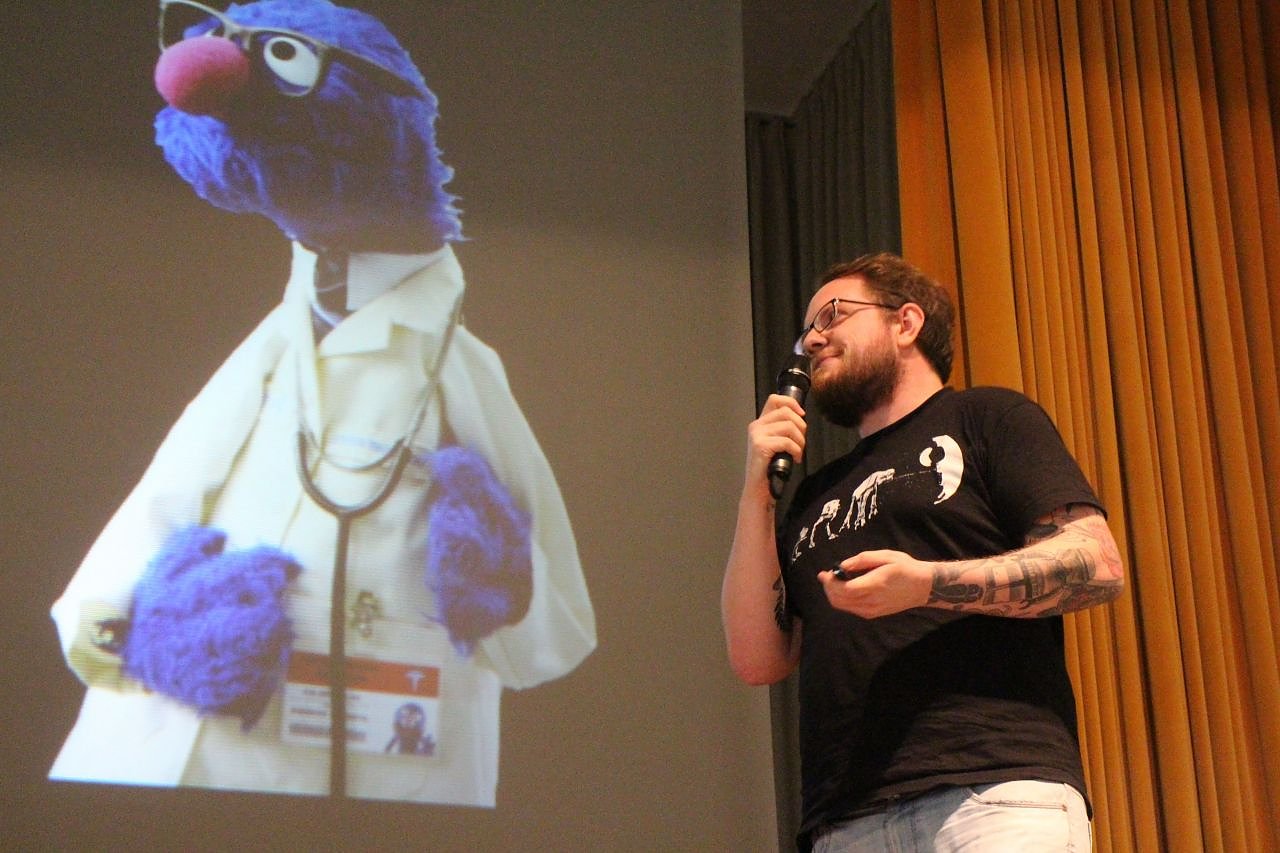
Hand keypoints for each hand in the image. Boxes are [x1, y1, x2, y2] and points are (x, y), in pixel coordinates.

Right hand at [745, 393, 805, 485]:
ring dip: (800, 441)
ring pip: (789, 426)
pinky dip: (796, 451)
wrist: (758, 488)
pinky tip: (795, 459)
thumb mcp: (777, 443)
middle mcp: (756, 426)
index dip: (792, 403)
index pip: (775, 399)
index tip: (801, 415)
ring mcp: (757, 435)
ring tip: (798, 452)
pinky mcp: (760, 446)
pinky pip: (787, 442)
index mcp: (760, 423)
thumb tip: (800, 418)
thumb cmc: (770, 468)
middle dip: (801, 426)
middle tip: (801, 442)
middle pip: (787, 412)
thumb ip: (783, 429)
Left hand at [818, 549, 932, 617]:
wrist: (923, 587)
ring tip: (835, 580)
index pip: (844, 590)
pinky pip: (850, 609)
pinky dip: (842, 599)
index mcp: (875, 585)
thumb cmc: (905, 567)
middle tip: (826, 575)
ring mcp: (872, 611)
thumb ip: (861, 560)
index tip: (824, 573)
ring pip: (843, 606)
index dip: (830, 583)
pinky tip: (846, 588)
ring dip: (833, 594)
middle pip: (839, 600)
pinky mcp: (873, 614)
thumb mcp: (885, 556)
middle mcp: (871, 602)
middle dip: (828, 588)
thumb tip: (841, 566)